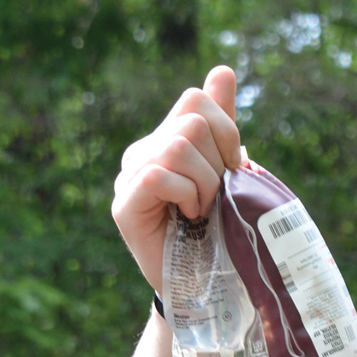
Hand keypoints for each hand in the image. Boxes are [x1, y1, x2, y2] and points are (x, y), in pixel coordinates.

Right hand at [112, 66, 242, 289]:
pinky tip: (189, 217)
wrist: (198, 286)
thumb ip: (221, 126)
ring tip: (203, 210)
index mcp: (165, 139)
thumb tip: (223, 70)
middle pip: (192, 122)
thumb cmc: (213, 232)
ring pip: (178, 147)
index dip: (227, 131)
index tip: (233, 168)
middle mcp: (141, 152)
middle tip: (216, 197)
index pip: (196, 100)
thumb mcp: (224, 175)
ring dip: (205, 184)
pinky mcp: (124, 205)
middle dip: (219, 162)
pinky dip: (186, 196)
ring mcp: (128, 177)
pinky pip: (160, 176)